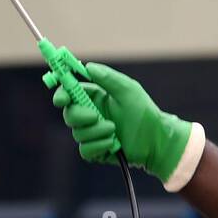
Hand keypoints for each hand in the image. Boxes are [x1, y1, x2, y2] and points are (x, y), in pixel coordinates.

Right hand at [45, 53, 203, 190]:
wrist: (156, 140)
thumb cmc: (144, 113)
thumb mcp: (128, 90)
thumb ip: (108, 78)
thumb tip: (88, 67)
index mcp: (94, 97)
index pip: (69, 93)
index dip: (61, 95)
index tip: (62, 99)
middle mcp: (91, 114)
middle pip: (69, 115)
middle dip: (79, 116)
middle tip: (95, 116)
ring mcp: (93, 133)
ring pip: (77, 134)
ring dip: (96, 132)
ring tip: (114, 131)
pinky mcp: (96, 151)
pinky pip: (85, 150)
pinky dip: (99, 146)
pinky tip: (113, 144)